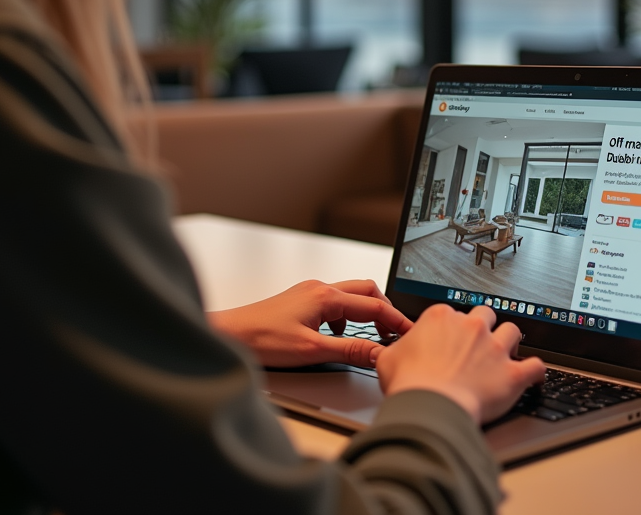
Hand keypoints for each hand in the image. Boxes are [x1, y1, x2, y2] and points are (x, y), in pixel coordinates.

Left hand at [207, 279, 411, 368]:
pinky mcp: (300, 302)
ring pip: (350, 297)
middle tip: (395, 333)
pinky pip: (334, 305)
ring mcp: (309, 293)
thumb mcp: (313, 350)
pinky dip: (345, 319)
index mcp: (326, 296)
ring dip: (364, 315)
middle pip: (366, 292)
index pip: (374, 306)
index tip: (411, 334)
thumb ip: (350, 351)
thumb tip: (379, 353)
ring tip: (370, 338)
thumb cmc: (261, 338)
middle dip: (384, 311)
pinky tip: (338, 338)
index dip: (396, 321)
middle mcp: (319, 289)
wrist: (229, 335)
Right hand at [375, 304, 544, 423]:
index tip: (449, 341)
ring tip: (506, 354)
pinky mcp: (512, 373)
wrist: (430, 407)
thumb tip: (393, 350)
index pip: (453, 313)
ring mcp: (495, 348)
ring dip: (510, 342)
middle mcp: (472, 326)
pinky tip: (534, 376)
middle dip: (484, 327)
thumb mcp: (388, 358)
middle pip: (486, 314)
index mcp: (442, 317)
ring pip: (513, 331)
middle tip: (478, 344)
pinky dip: (536, 371)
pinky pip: (536, 366)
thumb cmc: (408, 383)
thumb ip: (395, 348)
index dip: (451, 328)